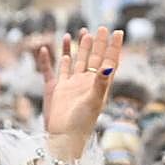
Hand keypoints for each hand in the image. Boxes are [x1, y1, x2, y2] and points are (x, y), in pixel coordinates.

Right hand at [38, 27, 121, 162]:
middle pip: (93, 58)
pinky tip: (47, 49)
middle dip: (97, 43)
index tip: (118, 32)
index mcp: (98, 86)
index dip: (113, 48)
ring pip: (75, 61)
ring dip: (78, 48)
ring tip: (81, 33)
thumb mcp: (94, 101)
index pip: (108, 62)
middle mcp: (85, 83)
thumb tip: (109, 65)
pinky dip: (49, 60)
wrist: (64, 137)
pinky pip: (52, 71)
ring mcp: (71, 85)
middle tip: (101, 28)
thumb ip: (101, 82)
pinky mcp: (57, 89)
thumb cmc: (82, 123)